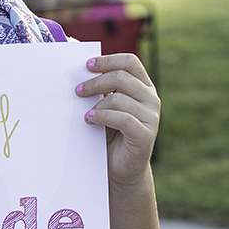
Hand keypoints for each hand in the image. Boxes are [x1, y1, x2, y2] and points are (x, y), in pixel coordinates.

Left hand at [75, 54, 159, 186]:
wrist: (120, 168)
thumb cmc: (110, 133)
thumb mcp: (105, 106)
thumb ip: (101, 89)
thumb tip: (79, 67)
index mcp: (143, 87)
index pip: (130, 62)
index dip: (108, 60)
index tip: (87, 65)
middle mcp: (151, 99)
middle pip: (122, 77)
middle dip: (95, 82)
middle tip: (77, 91)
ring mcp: (151, 117)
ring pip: (119, 98)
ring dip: (96, 104)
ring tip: (85, 113)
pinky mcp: (145, 134)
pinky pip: (122, 118)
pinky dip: (102, 117)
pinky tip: (90, 120)